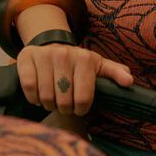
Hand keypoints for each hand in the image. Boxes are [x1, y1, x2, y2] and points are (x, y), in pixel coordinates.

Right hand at [16, 43, 133, 115]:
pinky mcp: (26, 58)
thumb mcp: (99, 66)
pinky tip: (39, 93)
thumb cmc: (78, 63)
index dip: (81, 109)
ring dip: (49, 104)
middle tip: (65, 103)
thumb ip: (115, 73)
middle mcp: (64, 54)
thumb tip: (129, 81)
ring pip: (46, 97)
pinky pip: (29, 88)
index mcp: (85, 58)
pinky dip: (33, 97)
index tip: (79, 106)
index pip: (84, 98)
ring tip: (53, 98)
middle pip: (63, 101)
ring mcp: (44, 55)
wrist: (52, 46)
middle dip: (65, 108)